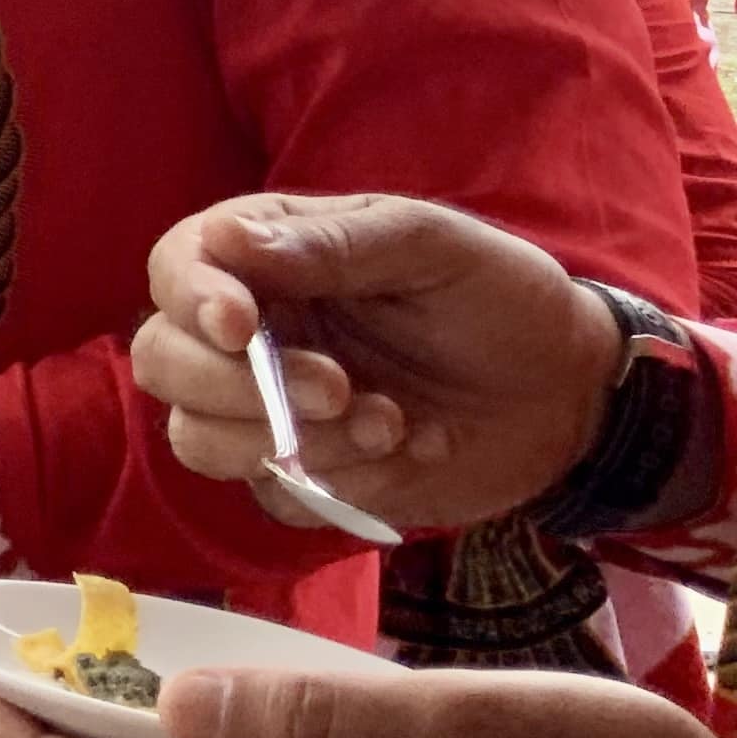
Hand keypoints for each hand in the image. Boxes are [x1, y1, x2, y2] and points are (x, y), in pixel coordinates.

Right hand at [132, 194, 617, 532]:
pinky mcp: (305, 477)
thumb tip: (226, 241)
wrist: (573, 395)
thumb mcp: (432, 246)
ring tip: (391, 424)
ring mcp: (268, 411)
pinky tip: (413, 451)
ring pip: (199, 439)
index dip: (192, 299)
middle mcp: (251, 334)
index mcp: (267, 258)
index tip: (241, 327)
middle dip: (236, 387)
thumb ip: (332, 245)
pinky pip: (276, 496)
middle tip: (338, 389)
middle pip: (163, 362)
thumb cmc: (500, 298)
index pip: (176, 268)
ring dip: (295, 441)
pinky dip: (343, 485)